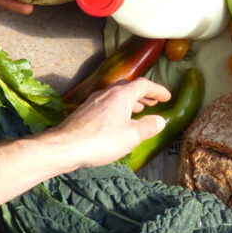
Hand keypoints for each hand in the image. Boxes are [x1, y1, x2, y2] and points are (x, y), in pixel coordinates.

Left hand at [43, 78, 171, 170]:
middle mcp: (108, 93)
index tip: (167, 97)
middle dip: (144, 94)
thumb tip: (160, 120)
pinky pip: (107, 102)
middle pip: (129, 87)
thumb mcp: (131, 136)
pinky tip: (118, 119)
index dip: (157, 90)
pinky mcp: (85, 110)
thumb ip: (148, 127)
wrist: (65, 147)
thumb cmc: (101, 141)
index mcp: (121, 95)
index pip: (143, 85)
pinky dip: (119, 106)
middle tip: (154, 101)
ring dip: (131, 100)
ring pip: (117, 94)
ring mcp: (94, 100)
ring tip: (139, 109)